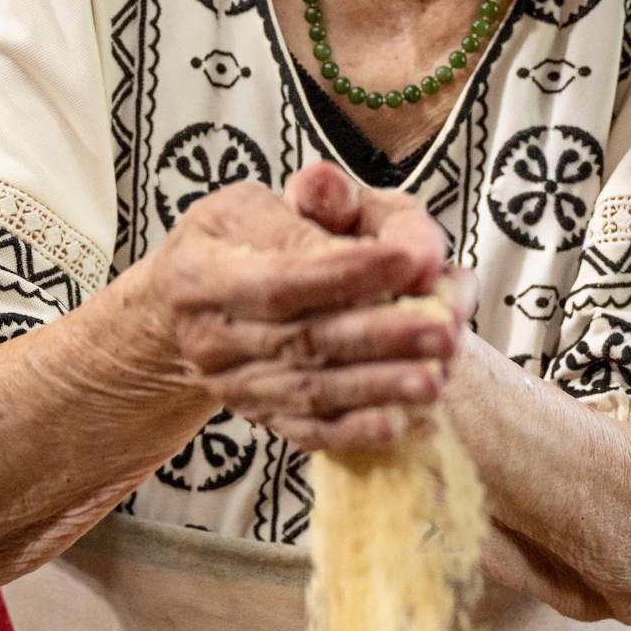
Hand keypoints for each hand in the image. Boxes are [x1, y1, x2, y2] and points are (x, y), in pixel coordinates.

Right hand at [143, 170, 469, 450]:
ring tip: (436, 376)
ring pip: (311, 390)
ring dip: (380, 386)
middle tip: (445, 330)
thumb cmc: (238, 239)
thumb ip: (322, 201)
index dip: (347, 273)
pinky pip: (307, 430)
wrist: (185, 302)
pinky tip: (401, 423)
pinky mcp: (257, 416)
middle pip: (304, 340)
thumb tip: (354, 203)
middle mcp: (210, 335)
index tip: (413, 261)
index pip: (281, 277)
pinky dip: (355, 430)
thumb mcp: (262, 200)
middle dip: (381, 336)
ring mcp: (232, 384)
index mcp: (201, 271)